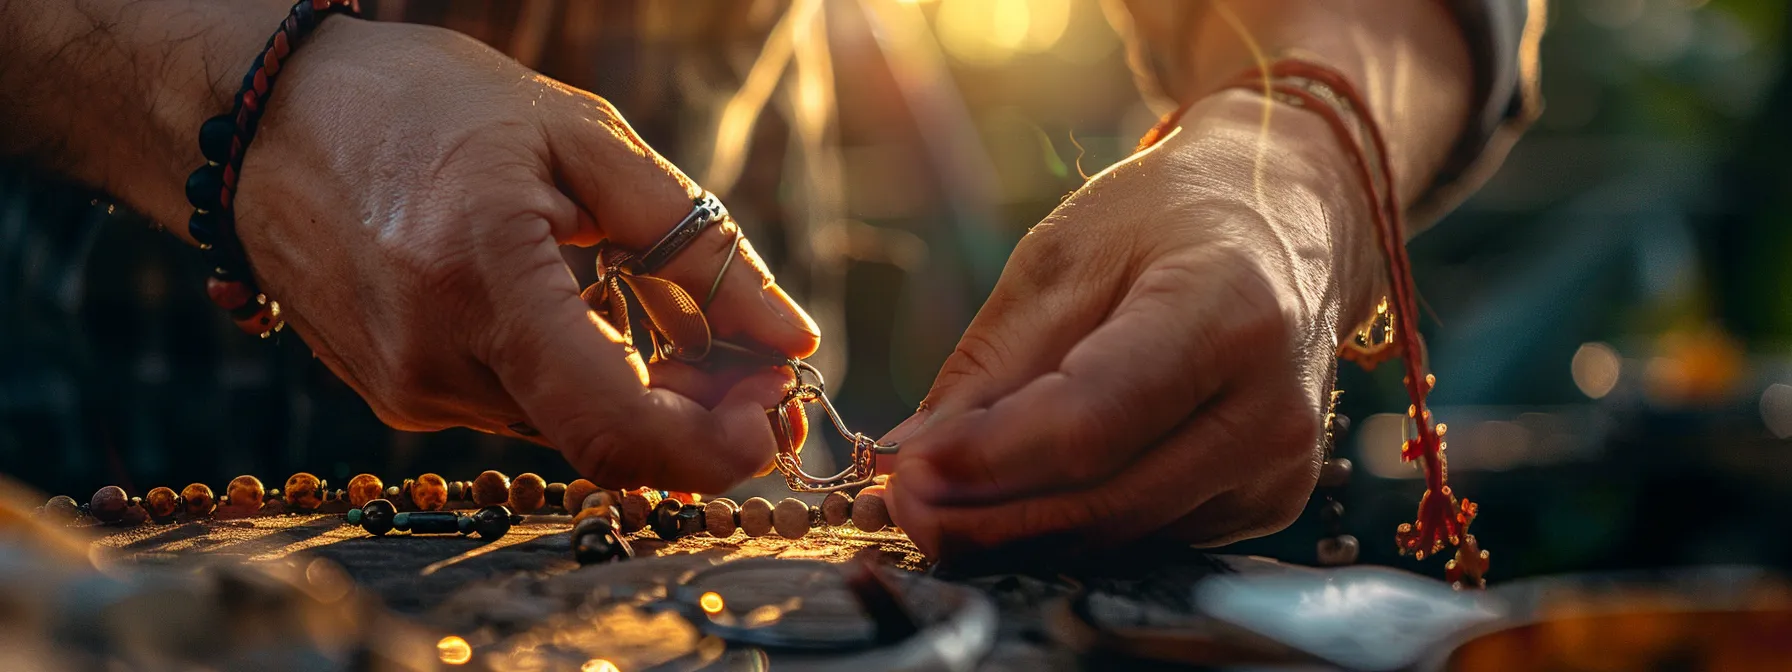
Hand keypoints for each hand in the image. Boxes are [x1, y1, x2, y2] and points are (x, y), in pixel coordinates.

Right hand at [231, 19, 818, 491]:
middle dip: (697, 416)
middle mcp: (435, 358)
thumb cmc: (427, 106)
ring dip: (639, 394)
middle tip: (752, 364)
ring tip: (658, 312)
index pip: (613, 425)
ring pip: (566, 428)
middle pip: (603, 438)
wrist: (264, 117)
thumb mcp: (582, 140)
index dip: (710, 448)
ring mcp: (405, 389)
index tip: (771, 419)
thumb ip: (697, 246)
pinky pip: (519, 409)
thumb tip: (791, 339)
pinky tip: (580, 312)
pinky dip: (575, 381)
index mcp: (483, 278)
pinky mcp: (395, 398)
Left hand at [882, 92, 1386, 561]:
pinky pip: (1145, 536)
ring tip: (931, 510)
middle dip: (985, 518)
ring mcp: (1279, 467)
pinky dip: (1069, 530)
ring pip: (1120, 535)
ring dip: (1014, 536)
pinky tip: (1009, 505)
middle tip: (897, 509)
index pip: (1093, 419)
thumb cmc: (1170, 221)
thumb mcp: (1065, 255)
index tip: (904, 473)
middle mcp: (1271, 406)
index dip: (991, 460)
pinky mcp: (1267, 503)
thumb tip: (911, 457)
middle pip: (1105, 500)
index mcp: (1227, 314)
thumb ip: (991, 364)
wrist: (1293, 222)